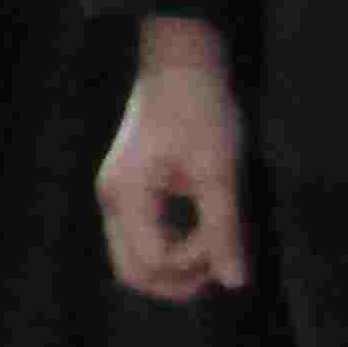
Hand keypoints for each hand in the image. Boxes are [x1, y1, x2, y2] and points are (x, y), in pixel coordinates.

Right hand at [96, 30, 252, 301]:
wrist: (180, 63)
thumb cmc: (200, 110)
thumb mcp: (218, 170)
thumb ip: (223, 229)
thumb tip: (234, 283)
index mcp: (128, 196)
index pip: (155, 262)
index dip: (194, 263)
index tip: (226, 238)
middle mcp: (113, 201)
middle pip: (133, 273)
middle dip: (179, 279)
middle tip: (221, 261)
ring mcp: (117, 196)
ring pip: (136, 259)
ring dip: (176, 265)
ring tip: (216, 244)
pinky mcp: (129, 190)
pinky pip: (143, 238)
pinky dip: (172, 247)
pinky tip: (202, 229)